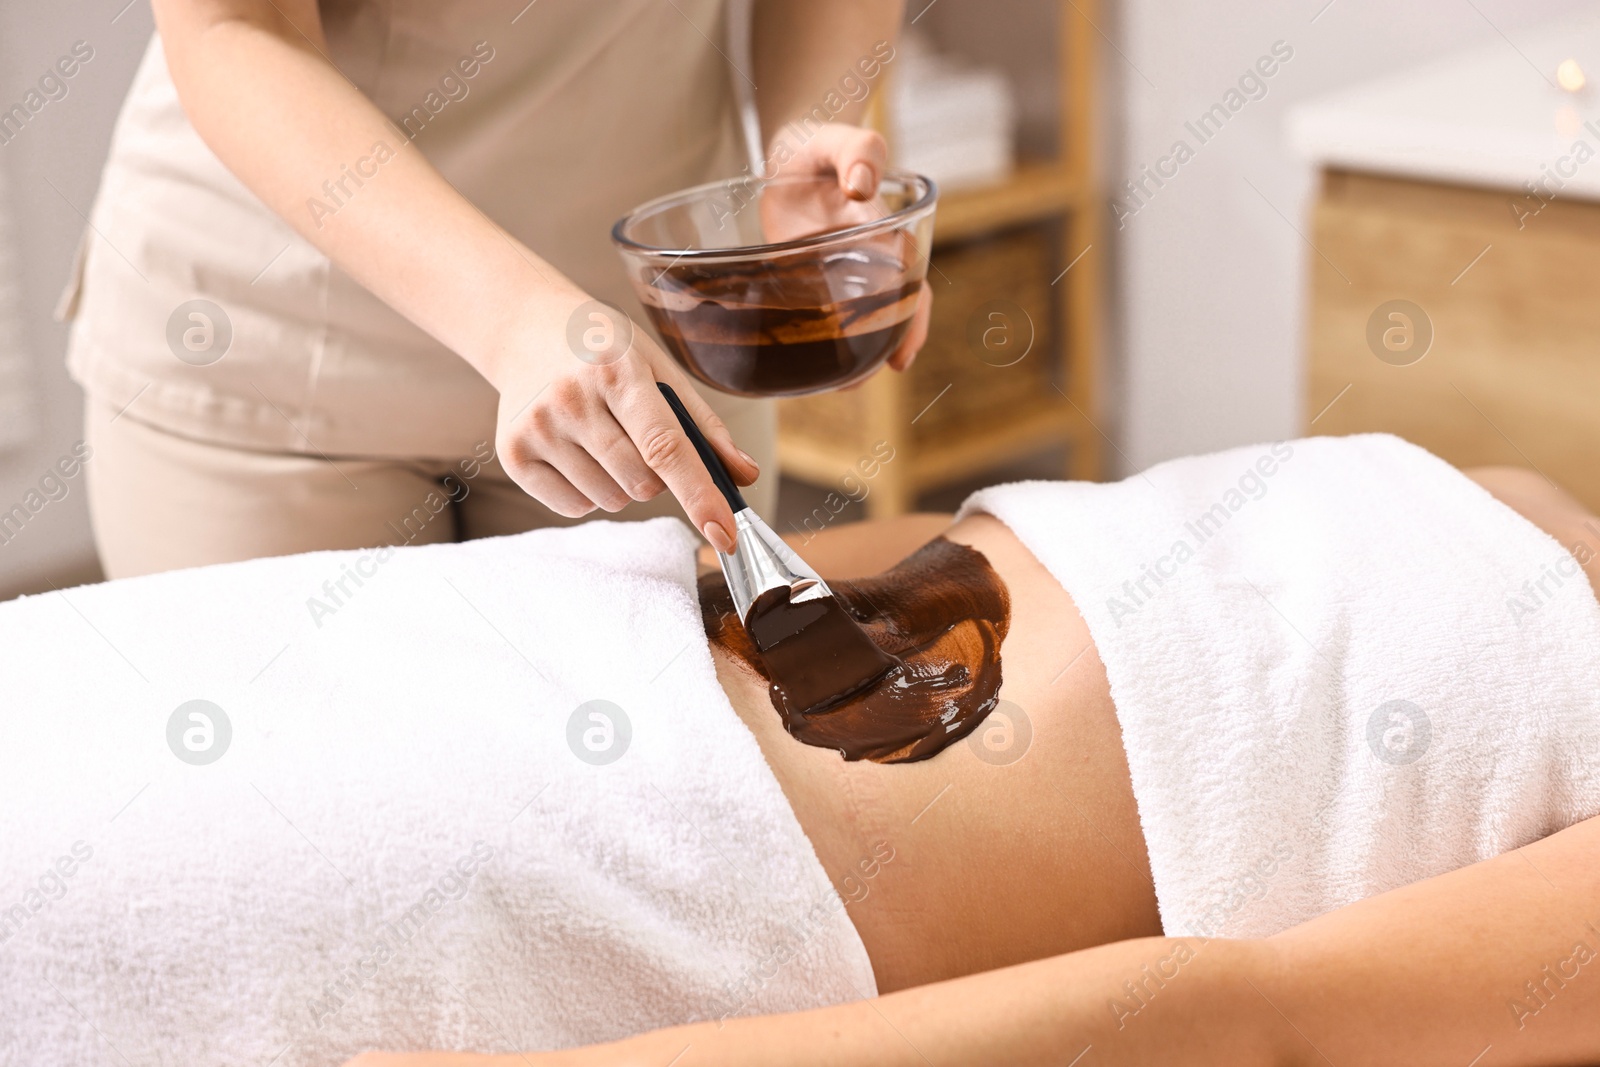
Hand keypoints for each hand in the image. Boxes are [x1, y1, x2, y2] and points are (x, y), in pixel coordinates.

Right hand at [490, 300, 758, 552]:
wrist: (525, 326)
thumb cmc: (604, 349)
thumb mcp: (659, 367)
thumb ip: (703, 425)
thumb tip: (744, 475)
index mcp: (617, 371)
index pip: (665, 447)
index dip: (699, 494)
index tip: (725, 533)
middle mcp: (571, 398)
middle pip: (641, 484)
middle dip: (654, 474)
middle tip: (634, 433)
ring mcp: (536, 428)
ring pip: (610, 500)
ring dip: (620, 483)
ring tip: (601, 436)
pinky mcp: (512, 454)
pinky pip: (574, 508)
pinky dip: (587, 492)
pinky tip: (575, 450)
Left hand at [760, 122, 930, 373]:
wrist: (787, 153)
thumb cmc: (817, 143)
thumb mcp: (838, 136)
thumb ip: (858, 149)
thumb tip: (862, 186)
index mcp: (883, 232)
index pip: (910, 280)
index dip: (912, 318)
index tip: (903, 352)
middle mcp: (866, 260)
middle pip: (890, 311)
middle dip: (887, 346)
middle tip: (867, 377)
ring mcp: (837, 275)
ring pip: (856, 322)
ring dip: (853, 354)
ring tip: (839, 383)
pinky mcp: (808, 282)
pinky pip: (820, 317)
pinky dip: (818, 343)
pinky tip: (807, 367)